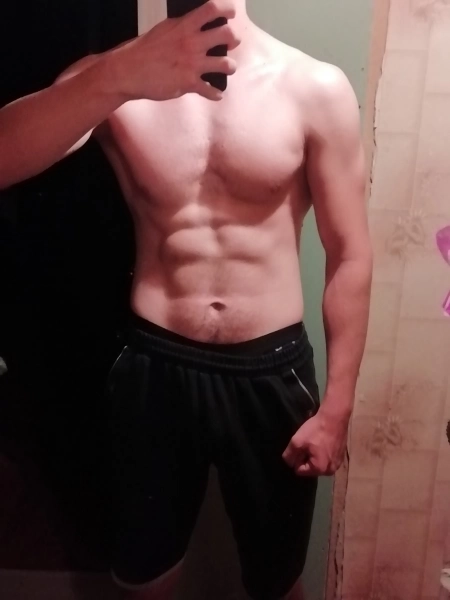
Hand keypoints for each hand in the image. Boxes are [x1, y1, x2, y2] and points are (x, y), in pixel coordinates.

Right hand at [111, 0, 239, 101]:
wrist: (129, 71)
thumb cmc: (144, 50)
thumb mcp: (165, 29)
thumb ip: (183, 27)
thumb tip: (195, 25)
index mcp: (185, 26)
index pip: (212, 9)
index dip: (227, 9)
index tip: (231, 15)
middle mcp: (192, 43)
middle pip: (227, 35)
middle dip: (234, 39)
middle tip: (232, 43)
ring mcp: (192, 64)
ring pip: (226, 64)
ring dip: (231, 67)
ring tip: (229, 68)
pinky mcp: (189, 83)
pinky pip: (211, 90)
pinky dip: (216, 94)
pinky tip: (216, 94)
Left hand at [282, 408, 349, 476]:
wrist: (335, 417)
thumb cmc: (316, 430)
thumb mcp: (297, 442)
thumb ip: (289, 455)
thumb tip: (289, 464)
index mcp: (319, 469)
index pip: (300, 470)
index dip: (297, 458)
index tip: (301, 446)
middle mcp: (330, 471)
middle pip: (310, 468)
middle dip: (306, 457)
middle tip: (308, 443)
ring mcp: (337, 464)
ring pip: (318, 462)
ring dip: (314, 454)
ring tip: (315, 441)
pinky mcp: (341, 456)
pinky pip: (326, 458)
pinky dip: (323, 451)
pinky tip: (323, 441)